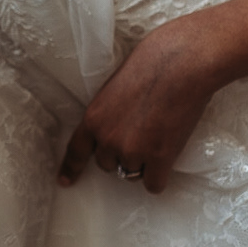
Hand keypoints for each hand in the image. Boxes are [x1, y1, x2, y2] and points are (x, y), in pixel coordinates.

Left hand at [58, 14, 222, 193]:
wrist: (183, 64)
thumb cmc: (154, 62)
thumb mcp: (117, 87)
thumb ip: (111, 112)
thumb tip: (120, 126)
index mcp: (94, 117)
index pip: (76, 150)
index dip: (71, 168)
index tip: (64, 182)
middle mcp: (108, 139)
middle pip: (108, 164)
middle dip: (122, 154)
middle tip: (143, 133)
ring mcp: (132, 151)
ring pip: (133, 173)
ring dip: (144, 163)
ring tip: (160, 135)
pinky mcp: (159, 158)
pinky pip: (154, 184)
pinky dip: (160, 176)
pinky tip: (167, 159)